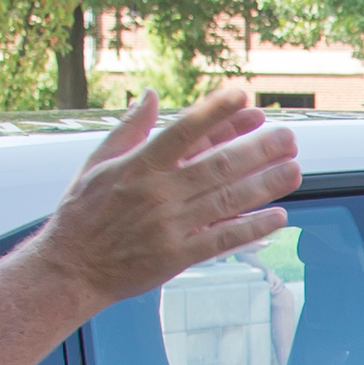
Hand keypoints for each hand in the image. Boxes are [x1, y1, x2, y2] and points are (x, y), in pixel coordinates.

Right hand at [30, 91, 295, 313]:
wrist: (70, 269)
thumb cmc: (81, 214)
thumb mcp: (96, 164)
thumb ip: (129, 130)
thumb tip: (150, 95)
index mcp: (138, 166)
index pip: (183, 131)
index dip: (216, 112)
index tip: (244, 95)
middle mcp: (158, 194)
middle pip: (217, 166)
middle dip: (256, 150)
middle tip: (288, 137)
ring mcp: (170, 226)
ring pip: (226, 200)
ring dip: (264, 185)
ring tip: (294, 170)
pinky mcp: (177, 256)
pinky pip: (222, 239)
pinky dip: (252, 228)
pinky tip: (277, 216)